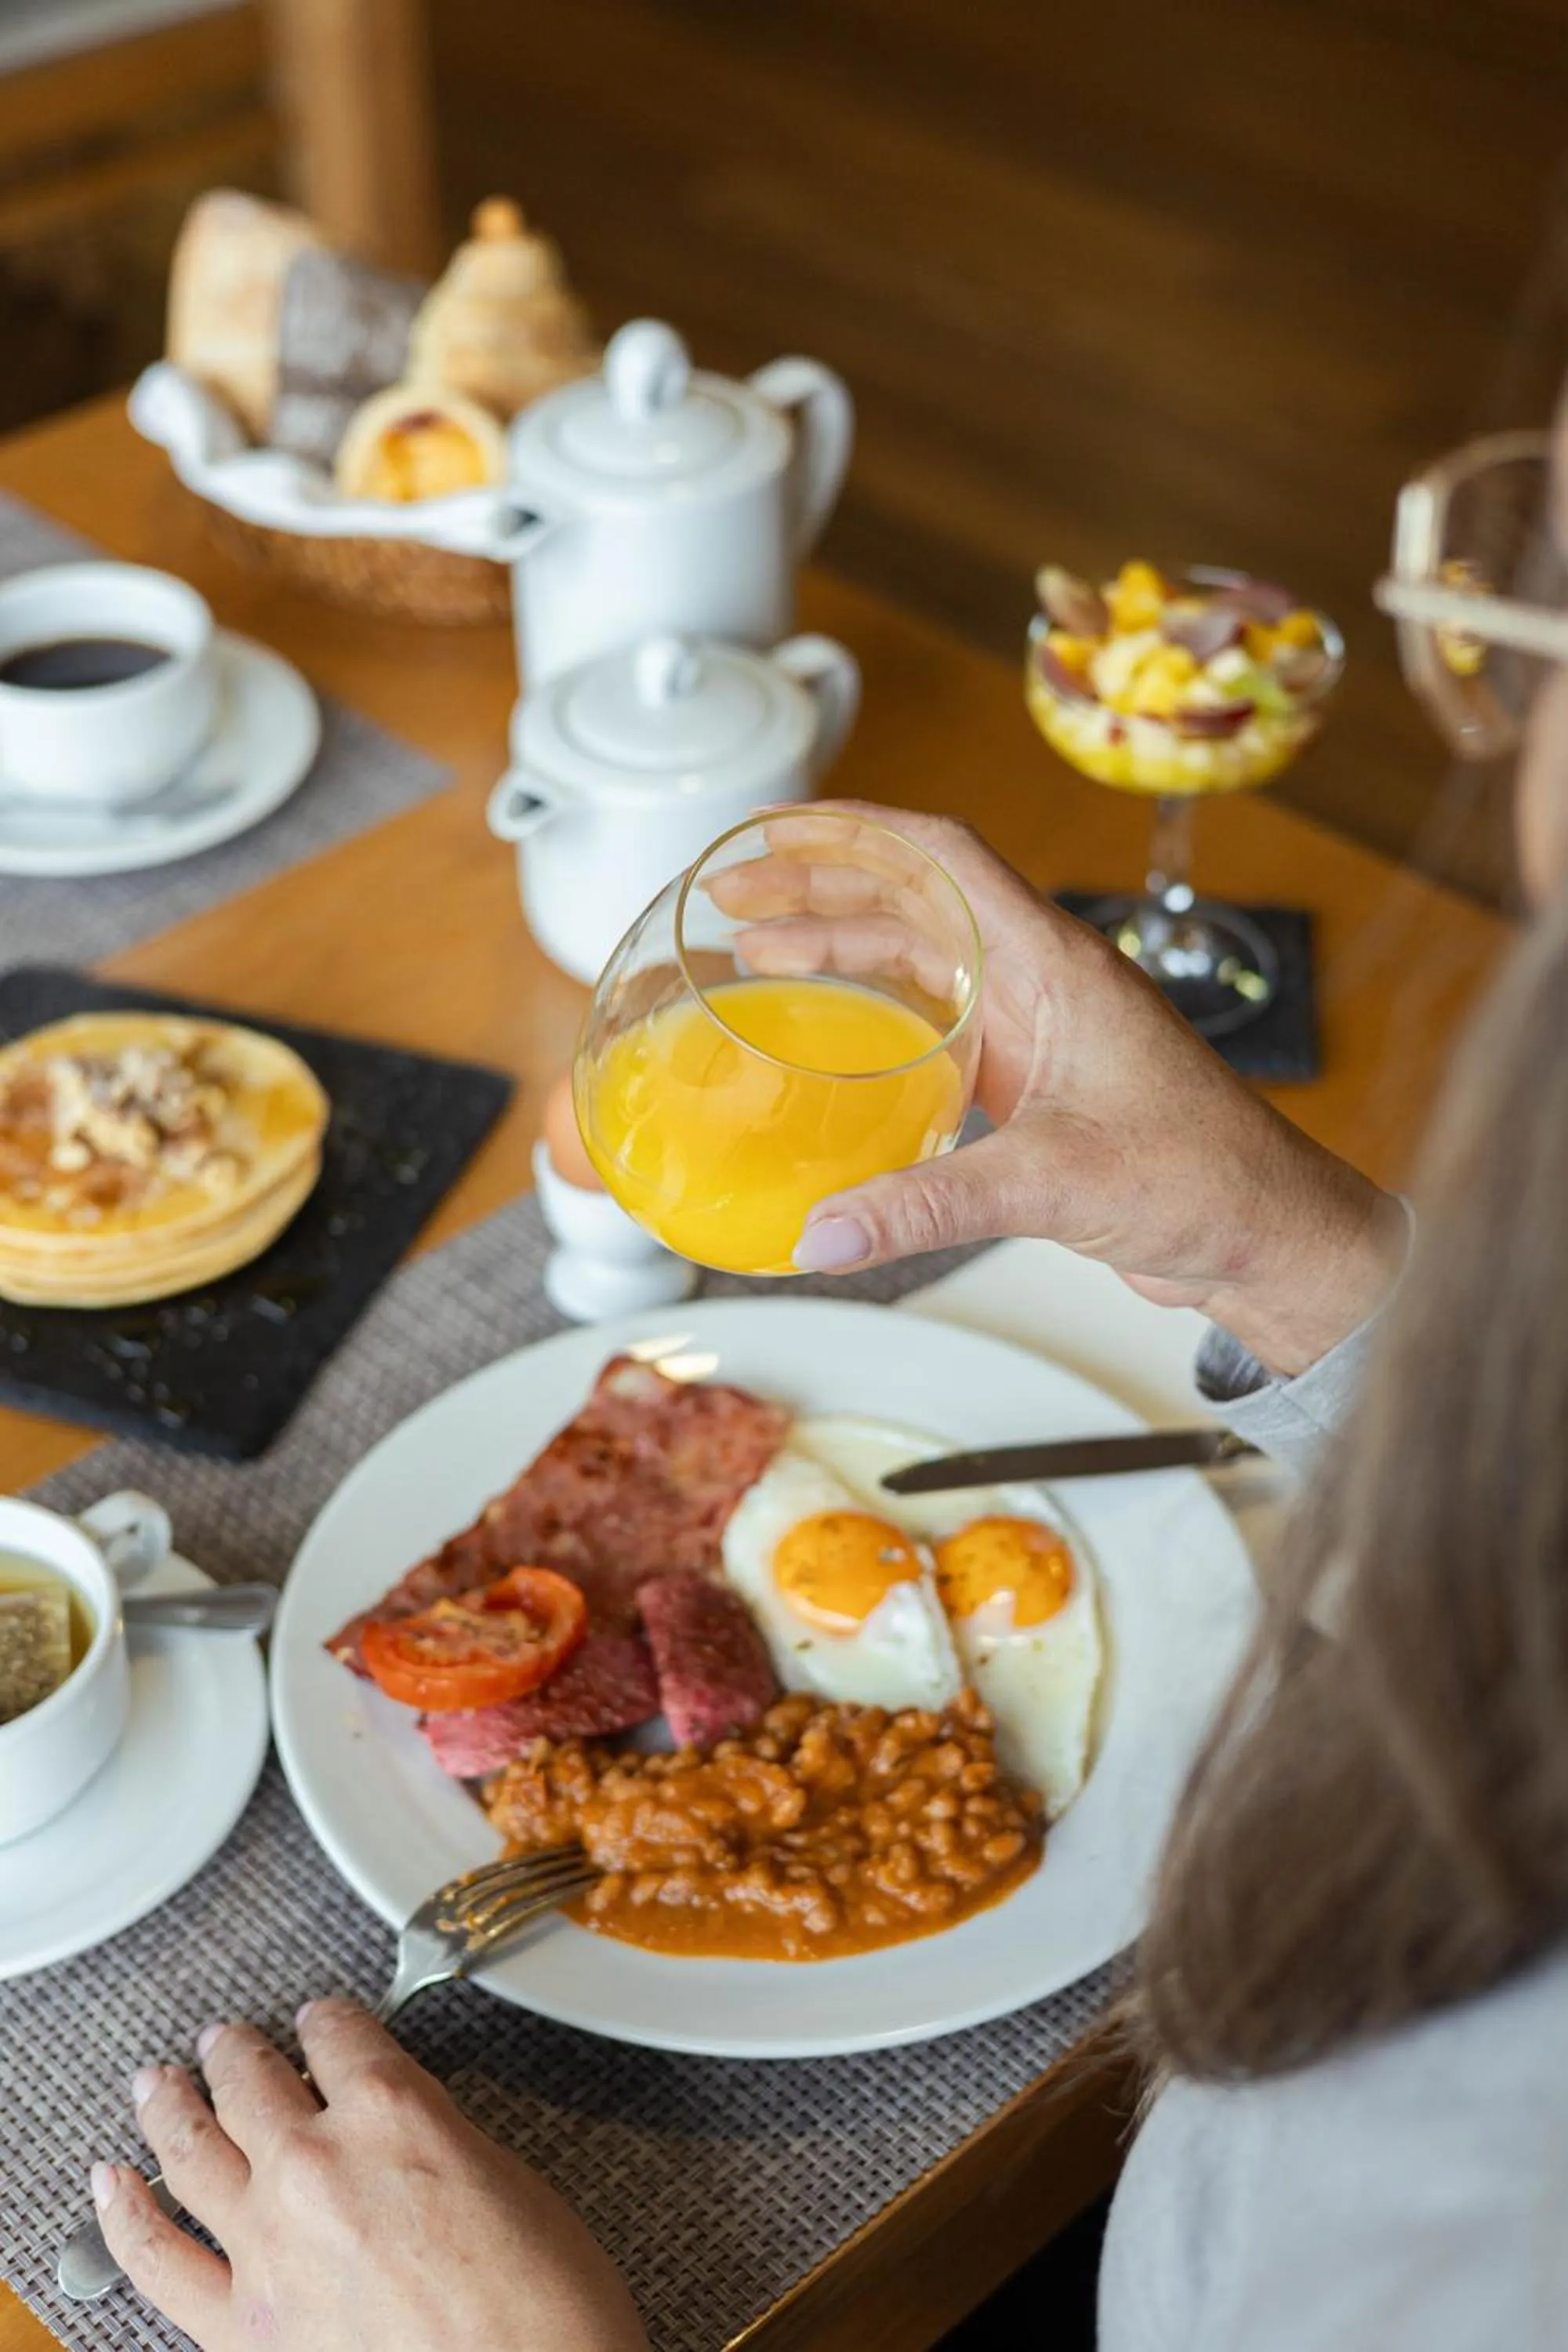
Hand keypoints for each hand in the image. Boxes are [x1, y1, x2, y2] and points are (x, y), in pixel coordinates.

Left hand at [91, 2001, 647, 2351]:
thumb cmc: (543, 2311)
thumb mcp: (510, 2182)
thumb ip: (438, 2143)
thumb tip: (406, 2140)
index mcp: (395, 2113)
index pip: (340, 2035)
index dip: (327, 2022)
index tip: (319, 2022)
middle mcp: (318, 2164)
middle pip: (253, 2081)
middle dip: (235, 2053)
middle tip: (223, 2041)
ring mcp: (268, 2245)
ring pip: (192, 2149)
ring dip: (170, 2105)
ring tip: (157, 2083)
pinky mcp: (241, 2326)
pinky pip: (157, 2257)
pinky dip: (125, 2214)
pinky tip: (112, 2186)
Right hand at [783, 807, 1404, 1375]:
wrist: (1272, 1240)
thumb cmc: (1210, 1182)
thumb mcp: (1057, 1185)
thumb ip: (930, 1205)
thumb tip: (823, 1233)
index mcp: (1058, 966)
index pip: (942, 856)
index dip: (851, 828)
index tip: (773, 828)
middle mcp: (1044, 983)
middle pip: (913, 901)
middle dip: (819, 887)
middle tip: (733, 896)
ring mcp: (1039, 1031)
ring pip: (920, 962)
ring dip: (838, 950)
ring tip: (755, 952)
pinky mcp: (1035, 1085)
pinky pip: (937, 1027)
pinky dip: (874, 1019)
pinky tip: (829, 1040)